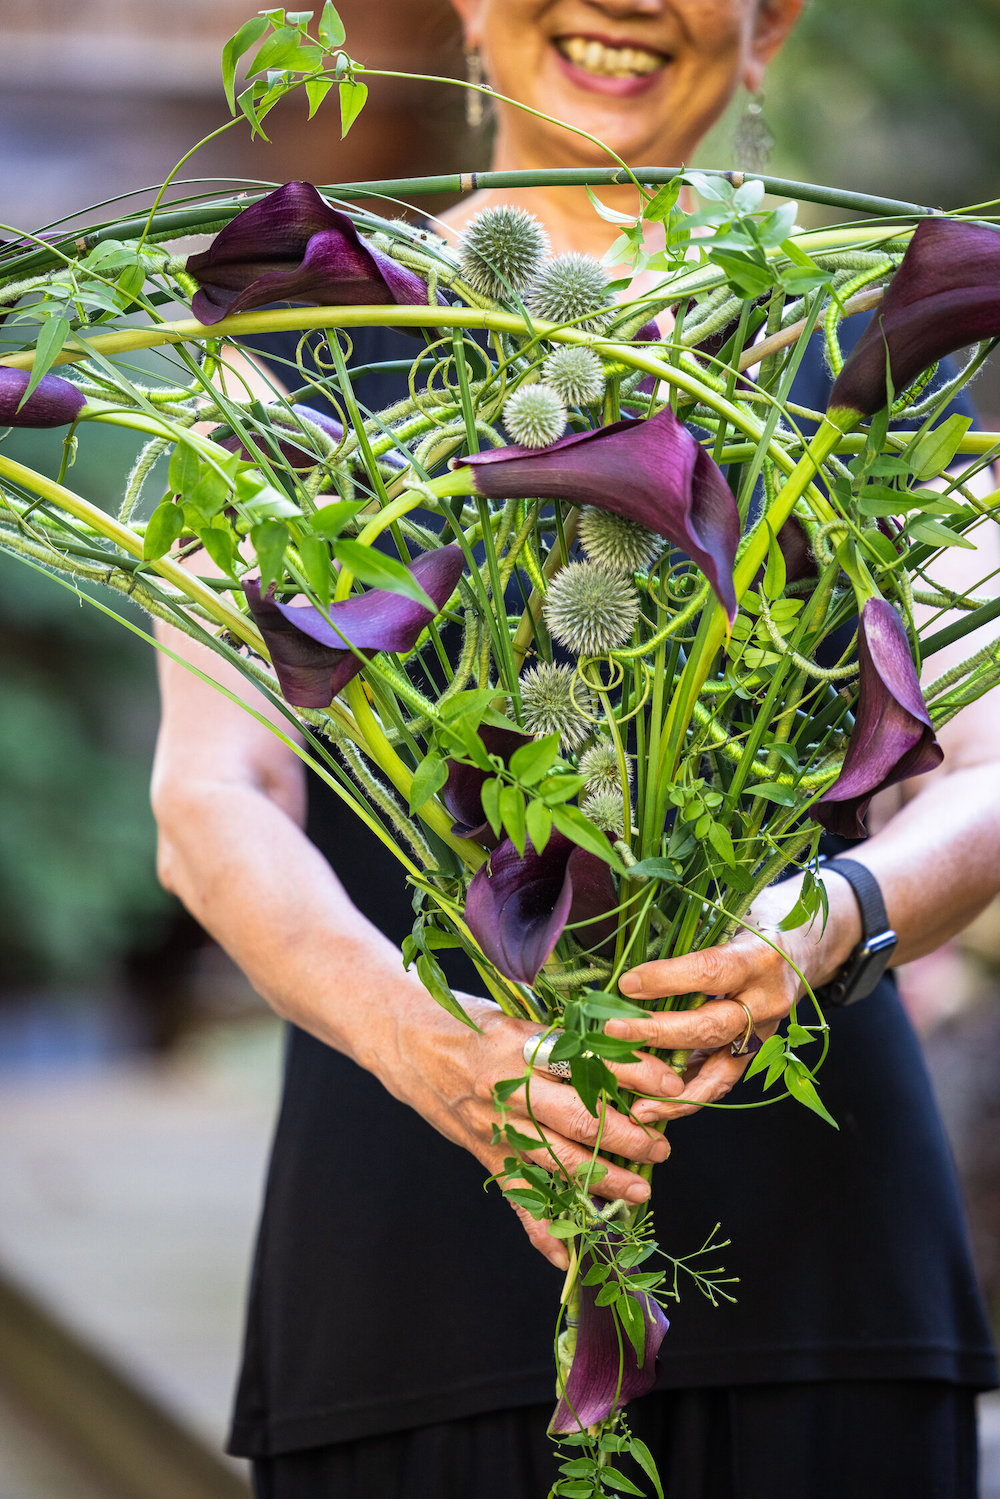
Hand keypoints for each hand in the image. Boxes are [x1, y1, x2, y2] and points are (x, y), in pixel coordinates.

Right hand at [375, 988, 684, 1268]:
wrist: (402, 1039)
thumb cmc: (467, 1019)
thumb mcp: (517, 1015)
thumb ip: (564, 1037)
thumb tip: (627, 1049)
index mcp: (522, 1043)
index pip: (590, 1060)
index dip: (635, 1072)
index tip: (671, 1082)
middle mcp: (508, 1087)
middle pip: (578, 1119)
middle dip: (626, 1137)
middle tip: (660, 1147)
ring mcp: (494, 1124)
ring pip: (555, 1161)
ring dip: (602, 1181)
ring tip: (639, 1190)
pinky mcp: (484, 1150)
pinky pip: (516, 1196)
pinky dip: (540, 1231)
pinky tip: (566, 1256)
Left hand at [605, 875, 862, 1123]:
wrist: (806, 946)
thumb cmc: (757, 923)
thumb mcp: (732, 914)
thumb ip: (692, 937)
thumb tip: (632, 959)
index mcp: (759, 959)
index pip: (710, 972)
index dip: (667, 980)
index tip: (628, 983)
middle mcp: (768, 1001)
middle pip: (711, 1026)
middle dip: (658, 1032)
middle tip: (613, 1031)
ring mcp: (764, 1034)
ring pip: (719, 1071)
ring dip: (672, 1088)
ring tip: (634, 1100)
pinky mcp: (754, 1055)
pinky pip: (721, 1083)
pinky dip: (687, 1100)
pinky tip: (653, 1108)